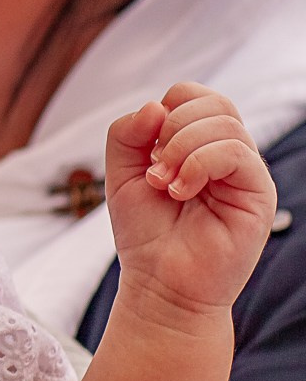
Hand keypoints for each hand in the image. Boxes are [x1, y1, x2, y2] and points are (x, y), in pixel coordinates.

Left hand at [105, 82, 276, 321]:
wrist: (160, 284)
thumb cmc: (145, 233)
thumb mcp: (121, 175)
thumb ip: (127, 134)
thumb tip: (155, 104)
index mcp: (197, 144)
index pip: (191, 95)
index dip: (164, 109)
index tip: (146, 150)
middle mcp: (227, 154)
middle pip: (213, 102)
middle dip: (172, 127)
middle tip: (153, 170)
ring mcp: (245, 173)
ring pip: (224, 124)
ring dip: (181, 148)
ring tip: (164, 185)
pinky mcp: (258, 193)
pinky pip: (235, 152)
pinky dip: (199, 164)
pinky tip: (180, 191)